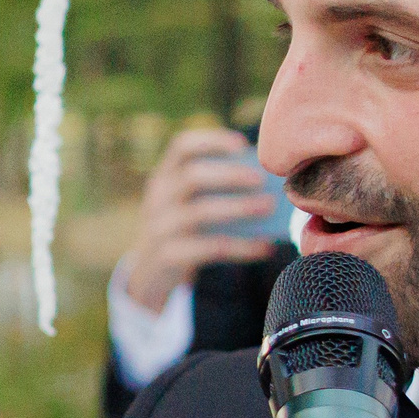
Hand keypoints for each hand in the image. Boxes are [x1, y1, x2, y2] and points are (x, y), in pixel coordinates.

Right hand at [121, 126, 282, 312]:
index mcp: (164, 177)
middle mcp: (158, 198)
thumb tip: (269, 186)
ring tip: (268, 207)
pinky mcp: (168, 256)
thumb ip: (216, 191)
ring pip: (199, 213)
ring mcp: (159, 228)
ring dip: (238, 208)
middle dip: (230, 175)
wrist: (149, 275)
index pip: (182, 147)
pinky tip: (265, 247)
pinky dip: (240, 247)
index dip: (212, 142)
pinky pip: (209, 249)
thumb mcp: (187, 205)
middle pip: (191, 177)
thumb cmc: (183, 231)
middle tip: (261, 180)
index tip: (242, 146)